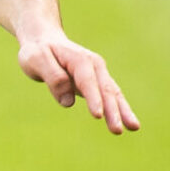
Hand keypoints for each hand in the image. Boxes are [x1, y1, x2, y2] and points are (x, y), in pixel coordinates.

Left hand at [17, 34, 138, 133]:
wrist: (44, 40)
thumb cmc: (38, 51)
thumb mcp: (36, 59)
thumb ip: (52, 77)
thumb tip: (68, 102)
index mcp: (79, 59)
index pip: (88, 82)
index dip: (93, 99)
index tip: (98, 116)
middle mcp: (94, 66)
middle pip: (106, 90)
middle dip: (113, 111)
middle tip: (117, 130)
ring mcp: (98, 74)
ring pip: (114, 94)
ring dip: (123, 111)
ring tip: (134, 128)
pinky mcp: (97, 83)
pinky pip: (111, 97)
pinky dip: (120, 109)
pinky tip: (129, 124)